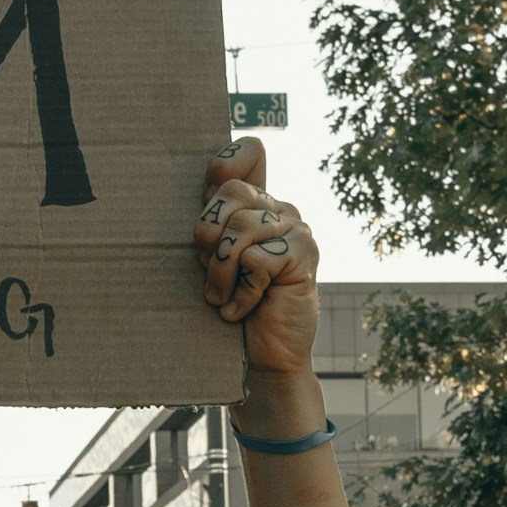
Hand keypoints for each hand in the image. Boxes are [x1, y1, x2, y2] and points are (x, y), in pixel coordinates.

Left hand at [194, 140, 323, 379]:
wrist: (265, 353)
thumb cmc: (233, 304)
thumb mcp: (212, 260)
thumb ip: (210, 225)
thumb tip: (201, 194)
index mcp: (255, 203)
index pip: (247, 153)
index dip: (226, 163)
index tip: (211, 203)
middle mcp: (279, 208)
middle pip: (233, 190)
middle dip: (207, 235)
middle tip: (208, 271)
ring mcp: (297, 229)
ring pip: (241, 228)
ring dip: (220, 272)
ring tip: (221, 298)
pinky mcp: (305, 255)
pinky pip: (257, 259)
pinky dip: (242, 291)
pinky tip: (245, 308)